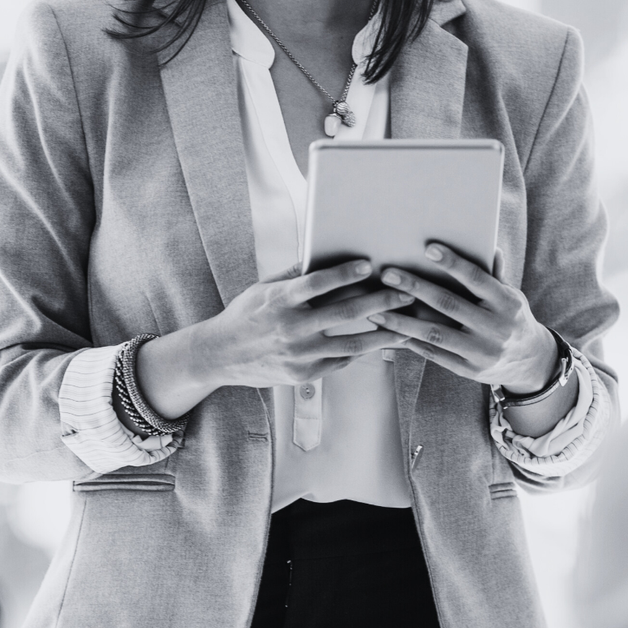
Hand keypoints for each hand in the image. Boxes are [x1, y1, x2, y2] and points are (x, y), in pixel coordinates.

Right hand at [136, 261, 411, 418]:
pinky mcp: (305, 374)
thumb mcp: (264, 288)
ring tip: (407, 326)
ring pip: (352, 345)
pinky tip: (383, 344)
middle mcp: (291, 328)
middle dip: (379, 302)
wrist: (221, 355)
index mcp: (280, 301)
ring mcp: (299, 355)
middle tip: (406, 294)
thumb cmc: (246, 314)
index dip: (344, 274)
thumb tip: (323, 254)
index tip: (369, 265)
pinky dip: (362, 351)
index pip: (316, 284)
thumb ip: (295, 274)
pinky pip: (341, 361)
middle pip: (344, 314)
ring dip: (383, 335)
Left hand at [370, 244, 558, 394]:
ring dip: (402, 321)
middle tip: (388, 274)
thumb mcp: (513, 295)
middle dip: (416, 288)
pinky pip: (435, 354)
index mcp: (506, 303)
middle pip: (449, 304)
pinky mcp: (469, 370)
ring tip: (375, 310)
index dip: (453, 263)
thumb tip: (489, 245)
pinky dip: (411, 342)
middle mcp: (495, 327)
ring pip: (435, 333)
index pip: (476, 279)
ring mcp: (482, 352)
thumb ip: (496, 275)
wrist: (531, 364)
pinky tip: (389, 331)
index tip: (428, 248)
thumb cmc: (514, 319)